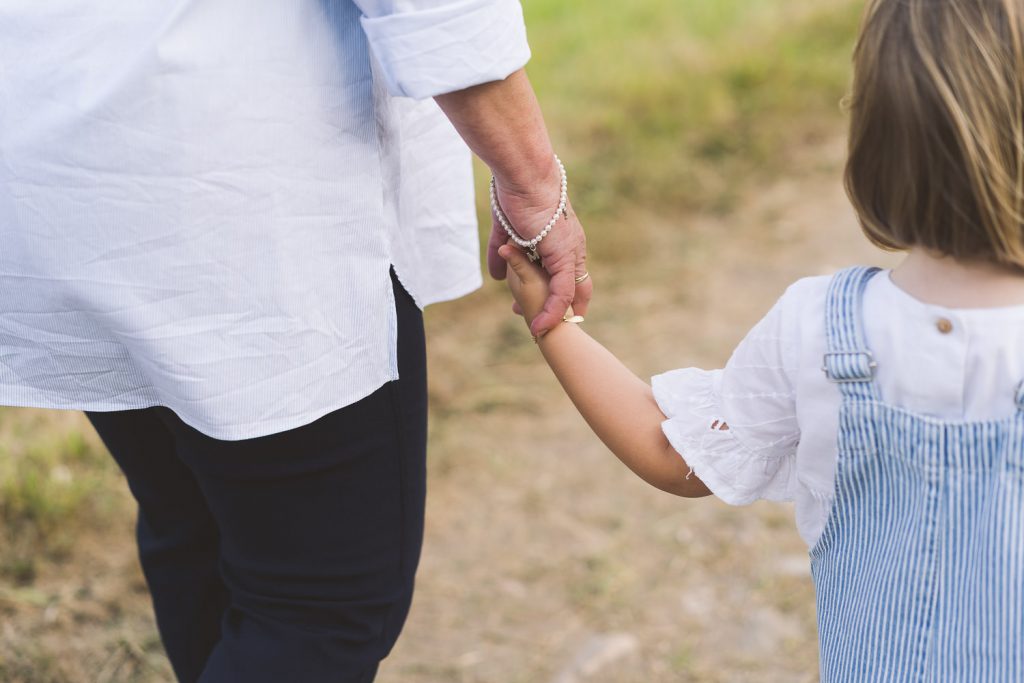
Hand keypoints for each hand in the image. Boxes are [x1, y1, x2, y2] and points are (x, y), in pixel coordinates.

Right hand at [487, 159, 591, 336]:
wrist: (522, 173)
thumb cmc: (514, 191)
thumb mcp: (506, 230)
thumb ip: (503, 253)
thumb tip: (497, 275)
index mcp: (561, 238)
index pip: (565, 274)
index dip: (552, 293)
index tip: (535, 308)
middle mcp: (571, 247)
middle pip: (572, 288)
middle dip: (556, 309)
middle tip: (538, 323)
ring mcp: (570, 252)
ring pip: (568, 294)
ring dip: (552, 316)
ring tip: (538, 332)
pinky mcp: (565, 256)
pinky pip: (562, 293)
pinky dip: (552, 312)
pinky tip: (540, 327)